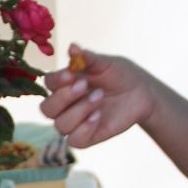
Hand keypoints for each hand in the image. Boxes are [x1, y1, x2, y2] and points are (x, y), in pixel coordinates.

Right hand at [40, 45, 155, 148]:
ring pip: (60, 126)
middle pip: (47, 109)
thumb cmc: (119, 74)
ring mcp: (75, 122)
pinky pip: (74, 141)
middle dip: (64, 98)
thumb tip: (72, 47)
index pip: (48, 84)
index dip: (56, 81)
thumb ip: (88, 58)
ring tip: (99, 97)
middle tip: (85, 85)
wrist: (141, 92)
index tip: (71, 74)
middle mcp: (65, 105)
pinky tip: (98, 116)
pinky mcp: (87, 137)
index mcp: (64, 84)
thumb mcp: (106, 63)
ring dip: (79, 111)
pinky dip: (84, 129)